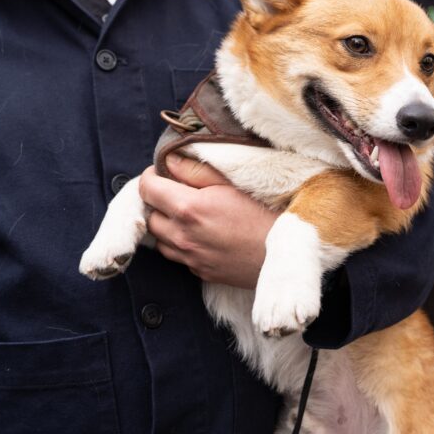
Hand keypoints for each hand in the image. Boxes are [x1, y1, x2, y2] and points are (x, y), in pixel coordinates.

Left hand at [139, 154, 278, 288]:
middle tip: (176, 192)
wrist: (286, 256)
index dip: (152, 176)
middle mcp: (183, 236)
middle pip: (149, 216)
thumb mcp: (232, 182)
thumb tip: (168, 160)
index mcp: (189, 208)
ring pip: (160, 240)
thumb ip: (195, 170)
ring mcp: (191, 258)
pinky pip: (178, 257)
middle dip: (157, 202)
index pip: (147, 189)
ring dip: (167, 225)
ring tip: (188, 215)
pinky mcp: (200, 273)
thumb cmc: (265, 214)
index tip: (162, 172)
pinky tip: (202, 235)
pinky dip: (182, 244)